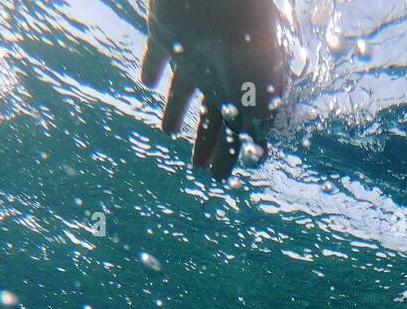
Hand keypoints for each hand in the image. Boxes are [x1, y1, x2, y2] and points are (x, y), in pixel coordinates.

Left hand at [139, 0, 285, 179]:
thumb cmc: (248, 47)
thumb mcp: (260, 98)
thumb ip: (256, 128)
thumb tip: (259, 158)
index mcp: (240, 91)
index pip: (234, 132)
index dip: (227, 156)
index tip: (219, 178)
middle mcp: (218, 73)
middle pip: (210, 115)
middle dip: (205, 141)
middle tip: (198, 167)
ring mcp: (193, 52)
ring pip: (182, 90)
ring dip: (175, 111)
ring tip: (167, 132)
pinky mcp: (165, 32)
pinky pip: (155, 54)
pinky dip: (151, 68)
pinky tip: (146, 82)